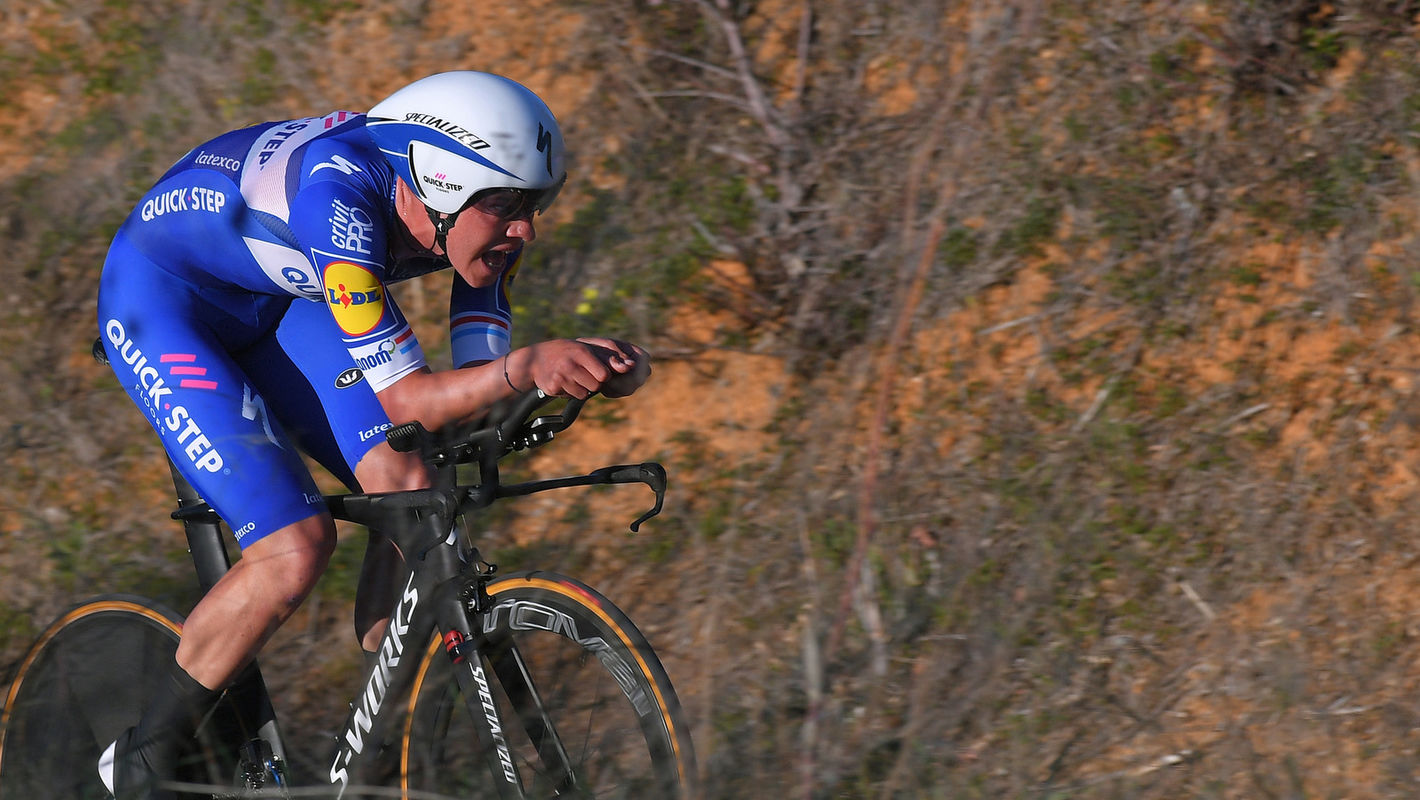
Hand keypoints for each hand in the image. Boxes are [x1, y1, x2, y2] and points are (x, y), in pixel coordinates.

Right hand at [511, 338, 649, 398]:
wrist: (536, 359)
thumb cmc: (568, 352)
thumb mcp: (586, 350)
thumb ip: (608, 358)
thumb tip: (629, 366)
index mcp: (582, 352)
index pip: (604, 374)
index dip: (604, 376)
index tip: (598, 372)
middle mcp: (571, 364)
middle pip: (596, 385)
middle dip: (594, 383)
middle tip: (584, 374)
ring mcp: (561, 376)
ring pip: (585, 393)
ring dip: (583, 388)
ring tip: (573, 376)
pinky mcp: (554, 387)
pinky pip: (573, 396)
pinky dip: (572, 392)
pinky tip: (565, 382)